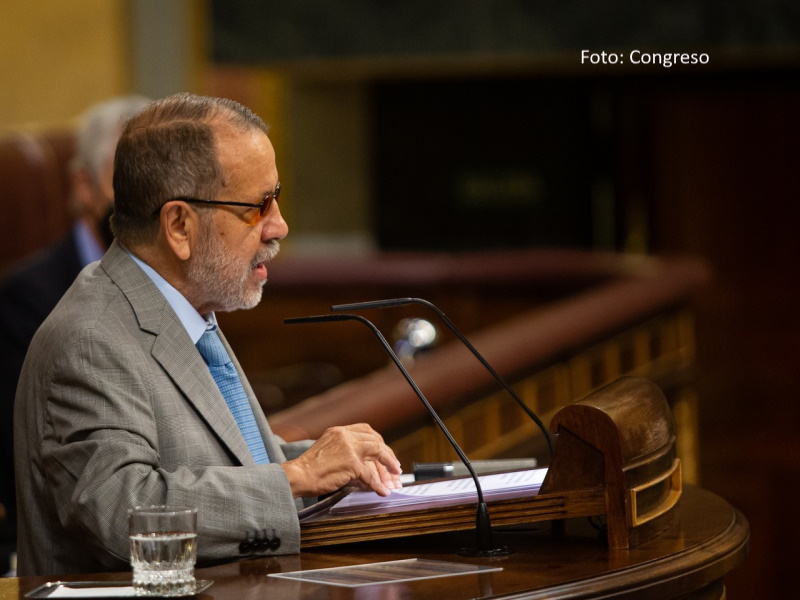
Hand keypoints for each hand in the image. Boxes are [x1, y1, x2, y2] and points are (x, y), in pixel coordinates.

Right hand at [280, 424, 401, 497]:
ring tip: (394, 476)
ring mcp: (348, 448)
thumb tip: (362, 461)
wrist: (298, 476)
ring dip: (388, 465)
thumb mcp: (327, 449)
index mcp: (339, 431)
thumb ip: (343, 449)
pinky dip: (378, 484)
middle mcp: (345, 435)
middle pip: (375, 439)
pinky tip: (382, 491)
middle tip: (394, 465)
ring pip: (377, 451)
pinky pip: (370, 475)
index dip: (378, 441)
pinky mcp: (350, 463)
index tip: (385, 451)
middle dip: (387, 453)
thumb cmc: (309, 468)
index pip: (366, 430)